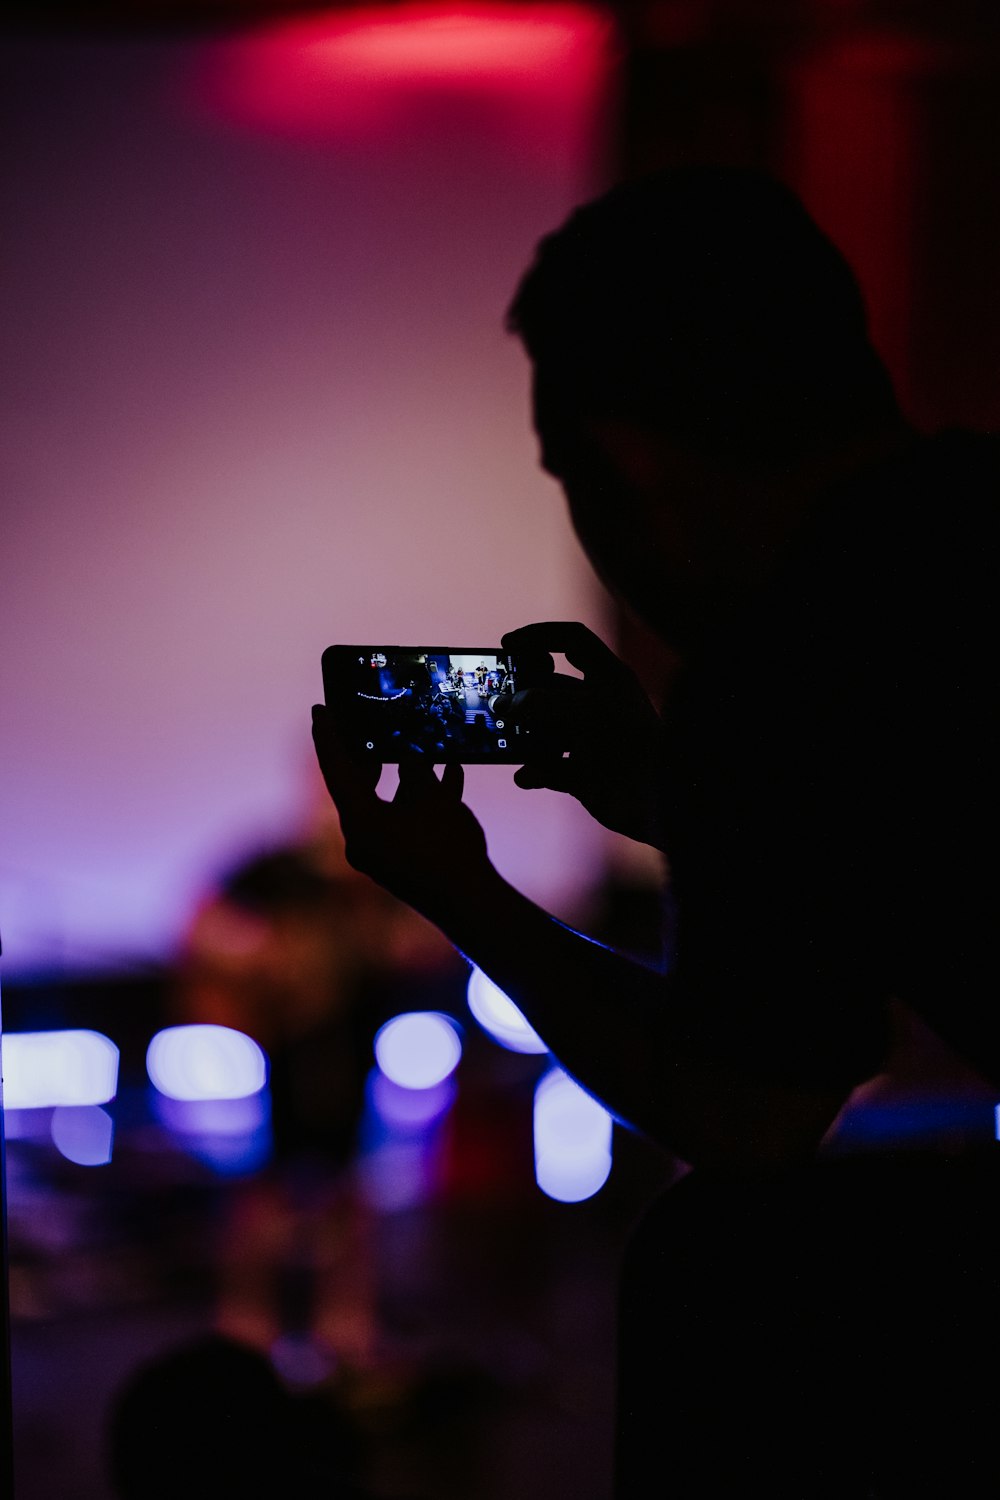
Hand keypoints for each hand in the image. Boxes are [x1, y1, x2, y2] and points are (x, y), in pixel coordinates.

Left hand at [311, 705, 492, 919]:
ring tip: (421, 749)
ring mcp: (382, 853)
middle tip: (365, 726)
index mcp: (359, 822)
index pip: (335, 770)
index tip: (319, 710)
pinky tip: (450, 776)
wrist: (471, 904)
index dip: (327, 735)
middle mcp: (362, 839)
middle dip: (367, 757)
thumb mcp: (433, 798)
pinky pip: (405, 823)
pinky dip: (422, 802)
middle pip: (357, 788)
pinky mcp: (402, 862)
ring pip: (387, 804)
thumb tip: (410, 760)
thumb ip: (416, 772)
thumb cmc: (447, 848)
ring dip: (405, 779)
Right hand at [502, 622, 666, 847]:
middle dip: (522, 695)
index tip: (507, 644)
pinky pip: (549, 768)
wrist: (658, 799)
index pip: (572, 641)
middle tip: (496, 701)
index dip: (539, 635)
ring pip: (545, 731)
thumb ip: (539, 702)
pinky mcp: (583, 774)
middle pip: (549, 690)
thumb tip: (505, 705)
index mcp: (608, 678)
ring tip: (502, 739)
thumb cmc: (627, 741)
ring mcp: (590, 740)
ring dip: (523, 736)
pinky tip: (525, 775)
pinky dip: (535, 771)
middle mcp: (599, 705)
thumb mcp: (582, 709)